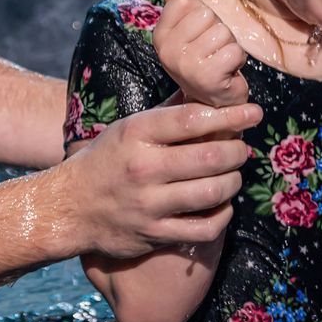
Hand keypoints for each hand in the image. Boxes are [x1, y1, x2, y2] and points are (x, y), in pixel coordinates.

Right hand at [53, 99, 259, 258]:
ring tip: (235, 175)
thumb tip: (204, 87)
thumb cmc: (105, 160)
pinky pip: (203, 228)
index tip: (254, 113)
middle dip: (237, 151)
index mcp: (137, 134)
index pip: (193, 119)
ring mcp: (149, 204)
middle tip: (243, 149)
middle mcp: (143, 168)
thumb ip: (167, 112)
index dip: (230, 115)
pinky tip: (223, 206)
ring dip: (233, 182)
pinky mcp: (154, 234)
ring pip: (212, 192)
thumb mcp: (127, 128)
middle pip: (209, 157)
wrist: (68, 208)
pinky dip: (222, 216)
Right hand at [152, 0, 247, 108]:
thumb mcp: (188, 32)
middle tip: (213, 50)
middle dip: (217, 30)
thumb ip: (181, 9)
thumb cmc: (204, 60)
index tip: (199, 34)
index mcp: (160, 36)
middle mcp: (168, 51)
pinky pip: (234, 50)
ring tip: (220, 60)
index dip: (200, 15)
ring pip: (222, 32)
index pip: (185, 2)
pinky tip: (228, 70)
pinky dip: (238, 59)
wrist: (213, 100)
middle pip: (206, 15)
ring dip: (229, 45)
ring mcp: (186, 65)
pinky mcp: (208, 77)